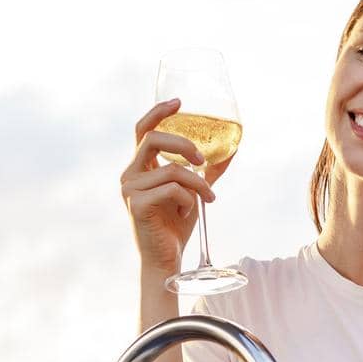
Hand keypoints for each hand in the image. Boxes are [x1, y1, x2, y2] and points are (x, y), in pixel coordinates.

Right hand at [121, 99, 233, 274]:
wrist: (165, 259)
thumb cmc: (176, 225)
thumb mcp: (193, 191)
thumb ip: (206, 171)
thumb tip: (232, 149)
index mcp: (139, 167)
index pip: (142, 130)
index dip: (159, 112)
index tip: (180, 103)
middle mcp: (130, 175)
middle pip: (154, 139)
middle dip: (183, 144)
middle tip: (203, 160)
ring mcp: (130, 190)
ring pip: (172, 170)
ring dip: (198, 183)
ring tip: (208, 198)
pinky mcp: (137, 205)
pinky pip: (173, 189)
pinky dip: (189, 199)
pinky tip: (189, 211)